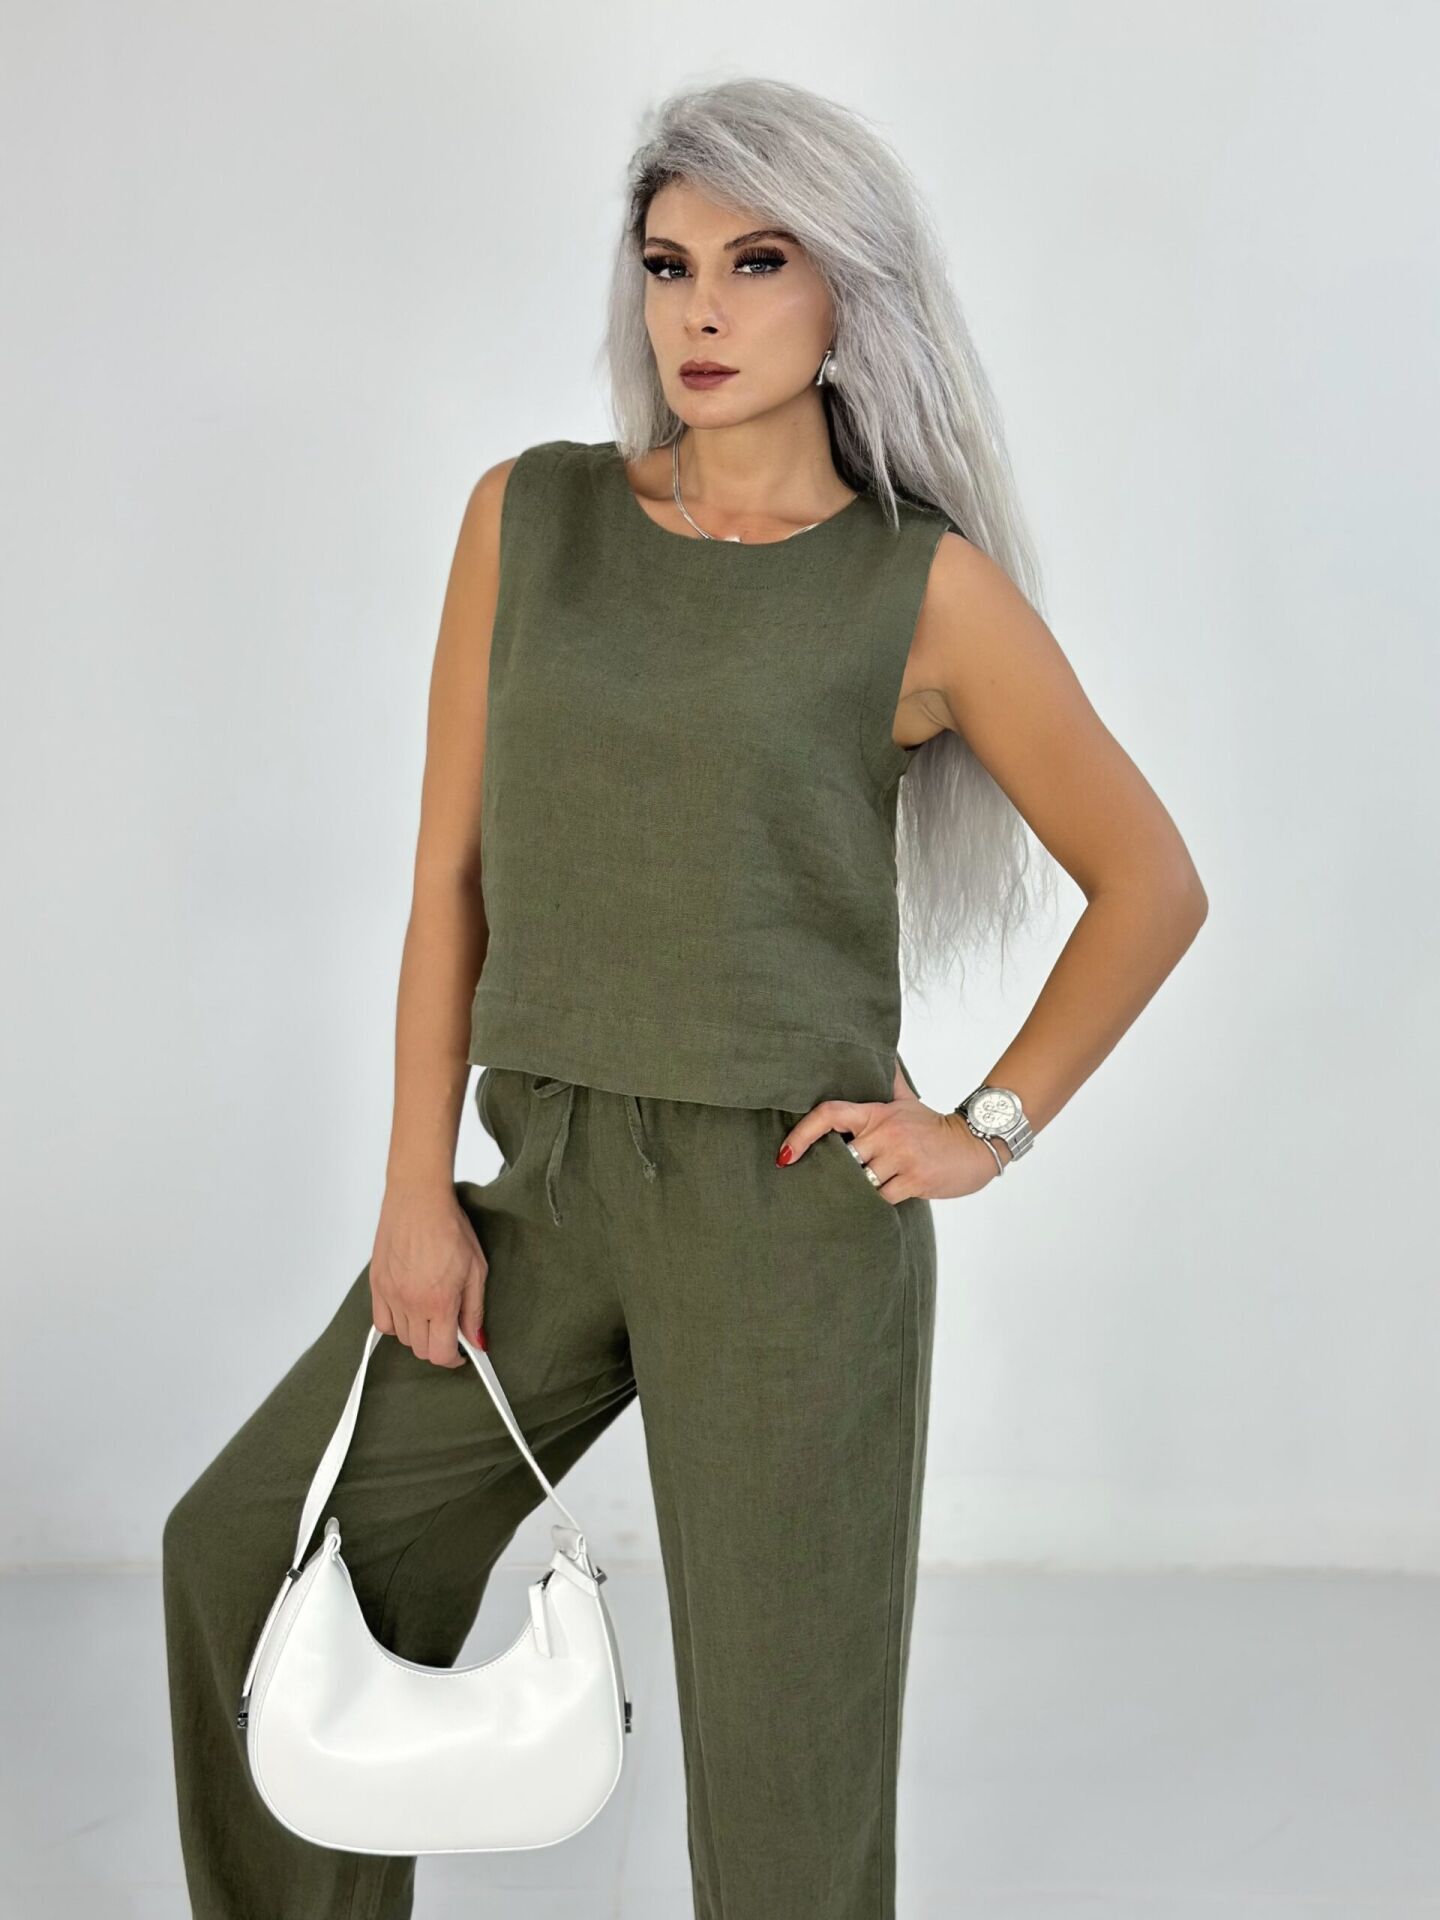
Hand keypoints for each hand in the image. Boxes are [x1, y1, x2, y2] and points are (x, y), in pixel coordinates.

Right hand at [369, 1184, 488, 1367]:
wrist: (418, 1200)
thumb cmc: (449, 1227)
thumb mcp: (475, 1269)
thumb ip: (474, 1310)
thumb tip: (476, 1340)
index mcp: (439, 1301)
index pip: (439, 1353)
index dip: (452, 1359)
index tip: (460, 1353)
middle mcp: (410, 1302)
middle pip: (419, 1349)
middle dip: (437, 1345)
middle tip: (449, 1329)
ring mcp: (390, 1294)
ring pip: (401, 1338)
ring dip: (417, 1333)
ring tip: (430, 1312)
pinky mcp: (376, 1285)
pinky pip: (381, 1321)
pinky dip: (394, 1323)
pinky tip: (408, 1308)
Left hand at [776, 1096, 1001, 1202]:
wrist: (976, 1145)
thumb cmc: (935, 1127)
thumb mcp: (908, 1100)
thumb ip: (887, 1081)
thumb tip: (878, 1054)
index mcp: (877, 1113)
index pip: (830, 1114)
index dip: (802, 1134)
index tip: (784, 1155)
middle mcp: (886, 1132)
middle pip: (842, 1157)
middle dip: (834, 1172)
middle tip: (822, 1184)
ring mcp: (900, 1157)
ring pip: (859, 1180)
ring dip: (854, 1191)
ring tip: (849, 1198)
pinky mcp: (914, 1180)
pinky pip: (881, 1197)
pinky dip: (874, 1203)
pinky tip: (872, 1205)